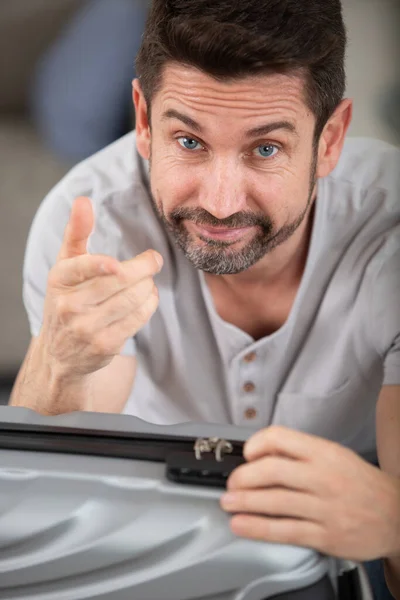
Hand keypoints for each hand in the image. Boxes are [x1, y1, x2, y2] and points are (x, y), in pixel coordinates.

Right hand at [39, 196, 162, 379]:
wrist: (61, 353)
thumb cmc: (67, 297)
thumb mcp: (66, 265)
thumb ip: (76, 232)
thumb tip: (83, 200)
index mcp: (59, 279)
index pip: (80, 269)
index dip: (99, 266)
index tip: (116, 264)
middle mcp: (70, 305)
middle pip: (118, 282)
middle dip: (144, 268)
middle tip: (154, 260)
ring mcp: (87, 328)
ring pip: (132, 299)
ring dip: (148, 285)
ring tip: (148, 280)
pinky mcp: (105, 345)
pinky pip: (138, 318)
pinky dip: (149, 304)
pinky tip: (148, 296)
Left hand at [220, 426, 399, 560]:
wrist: (395, 515)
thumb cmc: (359, 483)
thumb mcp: (333, 455)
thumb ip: (300, 453)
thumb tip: (260, 454)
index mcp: (324, 452)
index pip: (280, 438)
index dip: (255, 445)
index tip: (245, 453)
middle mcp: (323, 477)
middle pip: (272, 471)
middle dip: (243, 477)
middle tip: (232, 483)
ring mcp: (325, 508)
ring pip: (275, 502)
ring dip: (244, 502)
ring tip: (228, 502)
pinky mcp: (325, 536)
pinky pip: (284, 530)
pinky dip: (258, 528)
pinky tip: (242, 525)